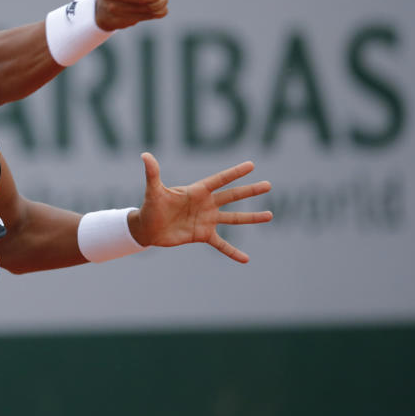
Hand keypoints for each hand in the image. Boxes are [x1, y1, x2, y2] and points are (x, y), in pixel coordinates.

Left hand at [128, 153, 272, 262]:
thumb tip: (145, 155)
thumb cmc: (150, 207)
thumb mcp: (153, 191)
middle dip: (250, 190)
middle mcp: (206, 204)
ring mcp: (206, 220)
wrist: (148, 228)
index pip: (219, 180)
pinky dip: (233, 252)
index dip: (234, 173)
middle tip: (268, 185)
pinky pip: (222, 245)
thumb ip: (153, 174)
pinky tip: (246, 259)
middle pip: (232, 196)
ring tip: (269, 215)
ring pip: (233, 218)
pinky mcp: (203, 235)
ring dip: (251, 217)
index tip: (251, 165)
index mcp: (197, 191)